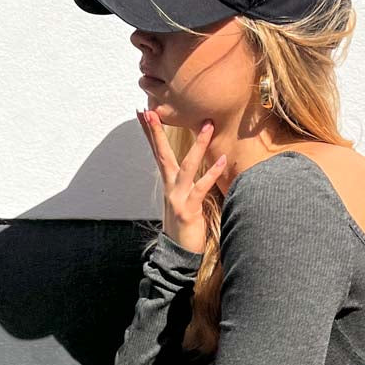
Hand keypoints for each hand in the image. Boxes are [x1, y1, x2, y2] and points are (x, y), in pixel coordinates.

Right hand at [135, 111, 226, 252]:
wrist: (178, 255)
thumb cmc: (184, 228)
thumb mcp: (183, 202)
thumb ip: (186, 184)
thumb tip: (191, 170)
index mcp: (169, 184)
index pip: (157, 153)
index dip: (150, 133)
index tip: (142, 113)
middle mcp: (170, 188)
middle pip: (162, 154)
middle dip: (157, 132)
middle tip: (151, 110)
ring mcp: (178, 198)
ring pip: (187, 166)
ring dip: (198, 145)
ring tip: (207, 125)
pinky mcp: (189, 209)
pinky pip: (201, 187)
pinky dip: (212, 173)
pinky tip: (222, 160)